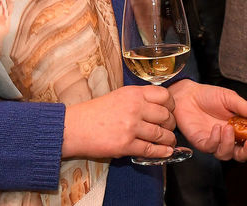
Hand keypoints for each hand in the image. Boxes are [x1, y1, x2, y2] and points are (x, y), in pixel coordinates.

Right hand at [61, 84, 176, 160]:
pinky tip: (166, 152)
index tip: (171, 110)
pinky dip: (161, 152)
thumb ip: (137, 99)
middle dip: (171, 123)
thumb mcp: (118, 96)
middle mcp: (135, 108)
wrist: (74, 127)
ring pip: (160, 134)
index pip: (164, 95)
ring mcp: (131, 127)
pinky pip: (150, 149)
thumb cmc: (94, 112)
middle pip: (166, 115)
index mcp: (133, 93)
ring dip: (168, 139)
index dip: (172, 104)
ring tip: (170, 141)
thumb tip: (157, 107)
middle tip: (170, 128)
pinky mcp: (125, 145)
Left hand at [167, 80, 246, 161]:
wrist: (188, 95)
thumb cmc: (210, 96)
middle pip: (242, 155)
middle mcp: (228, 139)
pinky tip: (216, 128)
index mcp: (240, 129)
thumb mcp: (229, 97)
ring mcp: (215, 142)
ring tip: (228, 128)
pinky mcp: (202, 143)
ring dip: (229, 144)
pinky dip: (215, 140)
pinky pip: (211, 148)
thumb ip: (242, 106)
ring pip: (226, 155)